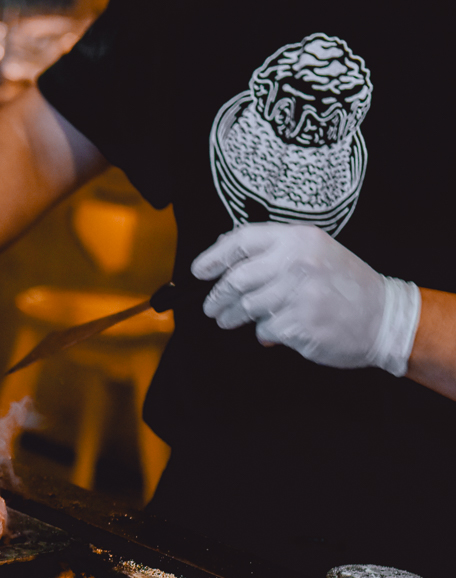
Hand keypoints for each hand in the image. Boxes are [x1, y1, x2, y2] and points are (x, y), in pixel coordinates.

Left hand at [194, 224, 420, 375]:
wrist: (384, 317)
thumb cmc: (345, 285)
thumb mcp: (316, 252)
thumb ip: (274, 250)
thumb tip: (224, 250)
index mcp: (299, 239)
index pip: (242, 240)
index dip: (214, 256)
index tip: (199, 271)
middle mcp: (297, 263)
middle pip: (236, 278)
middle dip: (217, 296)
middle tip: (210, 306)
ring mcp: (297, 294)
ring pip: (245, 306)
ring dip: (230, 317)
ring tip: (227, 320)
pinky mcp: (298, 324)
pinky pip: (264, 329)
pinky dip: (264, 332)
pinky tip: (272, 332)